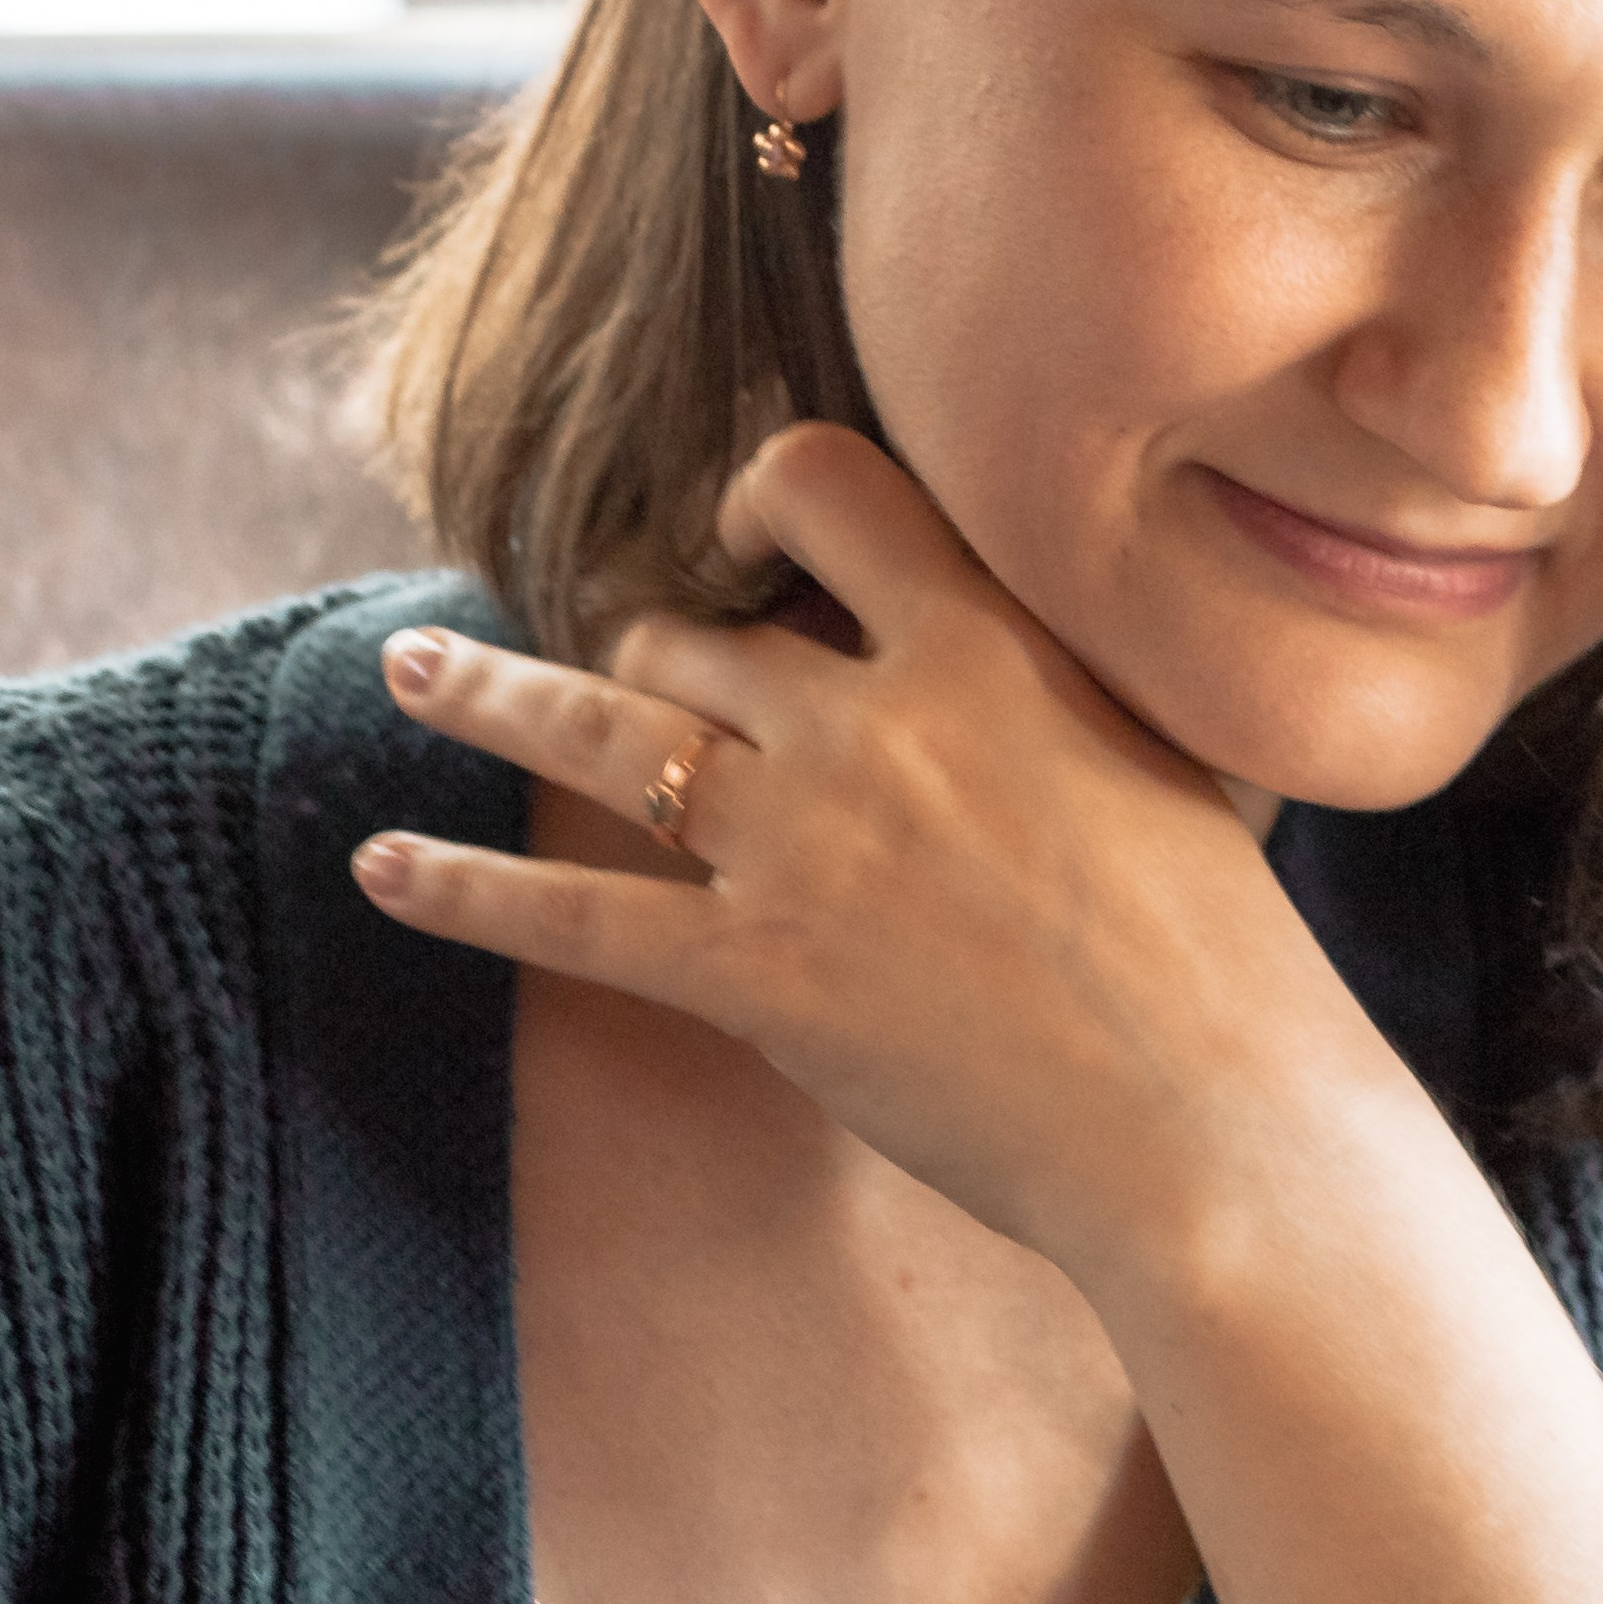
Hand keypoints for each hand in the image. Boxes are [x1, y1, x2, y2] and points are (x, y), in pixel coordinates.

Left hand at [354, 424, 1400, 1293]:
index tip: (746, 527)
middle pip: (697, 632)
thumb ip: (1060, 698)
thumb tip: (1019, 674)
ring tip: (414, 667)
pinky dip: (462, 888)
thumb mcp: (1164, 762)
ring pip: (603, 732)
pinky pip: (573, 917)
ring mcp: (803, 844)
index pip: (827, 490)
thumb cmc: (1220, 957)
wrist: (1208, 1114)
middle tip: (604, 645)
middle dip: (639, 636)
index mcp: (987, 649)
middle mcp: (875, 721)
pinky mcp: (756, 972)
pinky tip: (383, 866)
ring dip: (490, 692)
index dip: (763, 492)